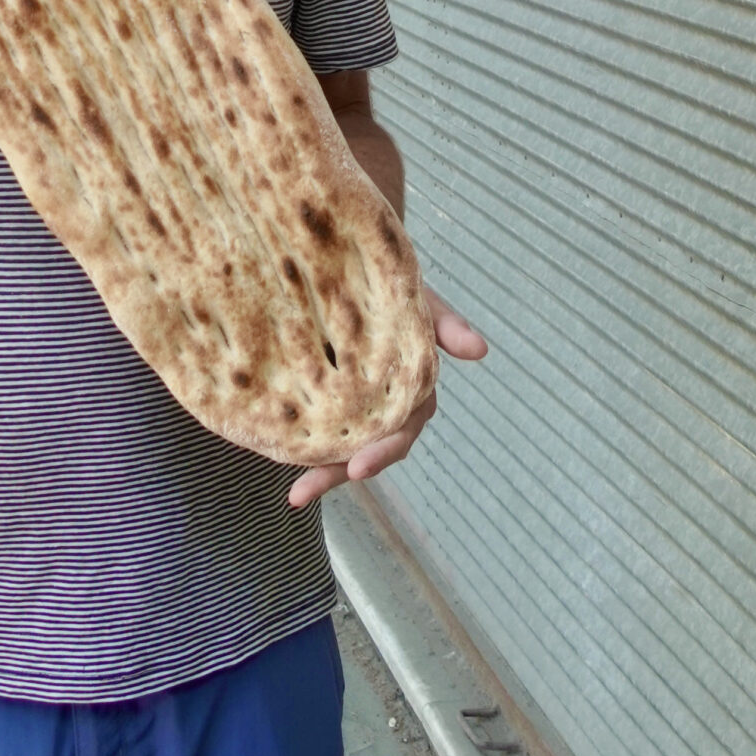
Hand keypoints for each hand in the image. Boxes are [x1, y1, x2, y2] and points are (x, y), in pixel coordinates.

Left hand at [287, 289, 489, 509]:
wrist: (349, 260)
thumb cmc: (392, 282)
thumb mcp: (420, 299)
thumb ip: (445, 323)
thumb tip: (479, 349)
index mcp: (412, 389)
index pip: (401, 430)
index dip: (382, 452)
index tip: (357, 469)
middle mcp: (385, 403)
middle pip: (366, 448)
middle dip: (339, 471)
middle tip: (306, 489)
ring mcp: (355, 400)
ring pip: (341, 444)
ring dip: (319, 472)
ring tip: (295, 495)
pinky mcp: (326, 392)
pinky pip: (316, 422)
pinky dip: (301, 442)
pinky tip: (276, 454)